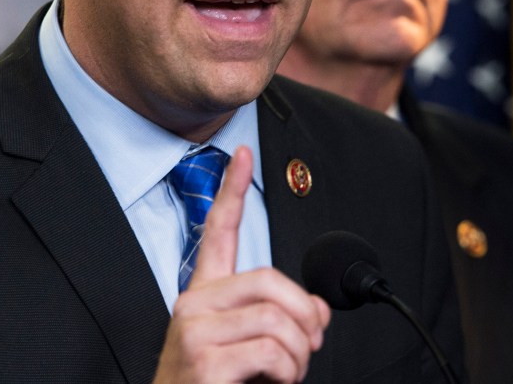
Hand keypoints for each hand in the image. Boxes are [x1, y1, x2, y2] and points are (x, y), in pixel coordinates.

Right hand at [153, 146, 330, 382]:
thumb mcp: (253, 351)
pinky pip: (271, 349)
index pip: (217, 231)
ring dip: (301, 354)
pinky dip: (289, 372)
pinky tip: (275, 382)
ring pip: (278, 316)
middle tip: (307, 349)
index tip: (242, 153)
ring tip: (288, 373)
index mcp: (203, 296)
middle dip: (306, 317)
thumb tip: (319, 311)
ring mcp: (195, 330)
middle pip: (270, 278)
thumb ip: (281, 321)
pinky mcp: (204, 359)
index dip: (231, 190)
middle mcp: (193, 304)